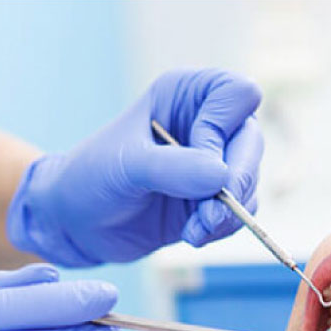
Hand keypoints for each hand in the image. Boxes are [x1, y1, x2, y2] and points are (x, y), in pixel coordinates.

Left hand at [7, 68, 263, 265]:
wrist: (77, 223)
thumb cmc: (91, 177)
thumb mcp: (126, 165)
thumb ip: (173, 167)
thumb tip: (221, 177)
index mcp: (188, 95)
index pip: (238, 95)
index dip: (222, 130)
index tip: (196, 160)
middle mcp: (208, 123)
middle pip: (252, 143)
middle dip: (236, 183)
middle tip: (210, 215)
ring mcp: (215, 162)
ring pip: (251, 182)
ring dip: (228, 213)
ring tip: (194, 230)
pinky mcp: (216, 198)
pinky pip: (242, 211)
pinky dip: (223, 227)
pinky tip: (193, 235)